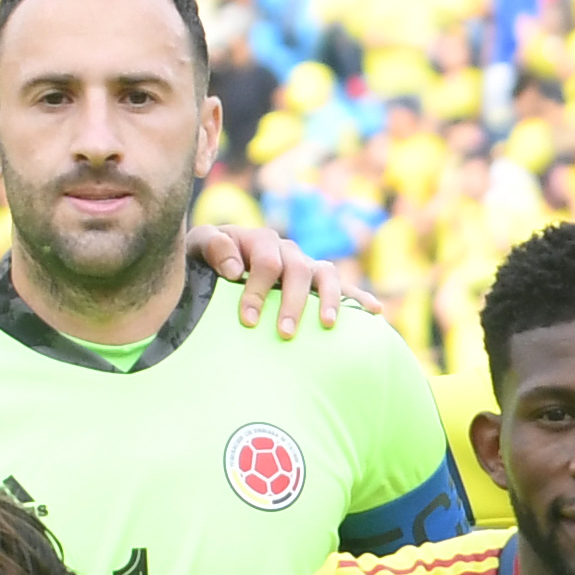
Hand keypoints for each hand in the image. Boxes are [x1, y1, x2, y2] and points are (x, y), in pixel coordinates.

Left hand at [191, 210, 376, 334]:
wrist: (209, 264)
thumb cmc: (204, 259)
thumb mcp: (198, 247)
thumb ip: (213, 246)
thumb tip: (236, 267)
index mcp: (259, 240)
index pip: (266, 262)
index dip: (257, 290)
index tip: (247, 320)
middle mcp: (287, 250)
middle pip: (297, 270)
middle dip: (291, 304)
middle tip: (283, 334)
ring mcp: (305, 265)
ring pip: (326, 275)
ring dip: (328, 300)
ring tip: (325, 325)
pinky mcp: (316, 282)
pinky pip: (343, 287)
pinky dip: (359, 297)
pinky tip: (376, 311)